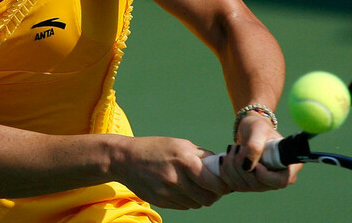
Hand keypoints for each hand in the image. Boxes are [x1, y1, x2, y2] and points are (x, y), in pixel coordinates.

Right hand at [113, 136, 230, 209]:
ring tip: (199, 187)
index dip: (223, 186)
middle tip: (215, 188)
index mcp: (185, 159)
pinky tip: (184, 190)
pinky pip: (184, 206)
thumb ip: (202, 156)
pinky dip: (188, 200)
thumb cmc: (156, 148)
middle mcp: (176, 178)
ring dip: (202, 198)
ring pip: (196, 204)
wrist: (126, 159)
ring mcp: (167, 192)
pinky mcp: (160, 201)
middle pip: (207, 198)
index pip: (214, 182)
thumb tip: (221, 166)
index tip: (226, 184)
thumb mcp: (180, 144)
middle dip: (215, 195)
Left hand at [219, 112, 300, 191]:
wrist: (248, 130)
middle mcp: (277, 178)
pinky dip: (225, 171)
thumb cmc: (258, 127)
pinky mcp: (248, 185)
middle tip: (237, 147)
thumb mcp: (258, 130)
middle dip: (242, 165)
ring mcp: (263, 184)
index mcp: (289, 165)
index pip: (281, 181)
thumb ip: (254, 146)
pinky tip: (226, 157)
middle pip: (258, 184)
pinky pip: (233, 185)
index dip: (266, 176)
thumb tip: (247, 167)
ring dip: (231, 166)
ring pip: (243, 185)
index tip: (256, 163)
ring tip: (232, 148)